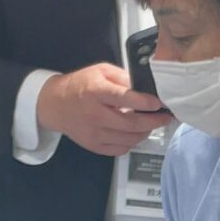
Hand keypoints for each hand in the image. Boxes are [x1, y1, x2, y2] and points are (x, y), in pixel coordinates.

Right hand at [40, 63, 163, 157]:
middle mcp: (94, 115)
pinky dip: (132, 142)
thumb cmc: (80, 85)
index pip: (124, 98)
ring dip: (145, 133)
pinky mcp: (94, 145)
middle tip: (165, 117)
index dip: (144, 102)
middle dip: (153, 121)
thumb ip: (123, 78)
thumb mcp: (101, 71)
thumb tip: (145, 88)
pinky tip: (134, 133)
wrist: (55, 105)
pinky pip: (120, 149)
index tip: (158, 103)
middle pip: (130, 124)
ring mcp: (94, 133)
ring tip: (151, 124)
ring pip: (128, 139)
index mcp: (95, 92)